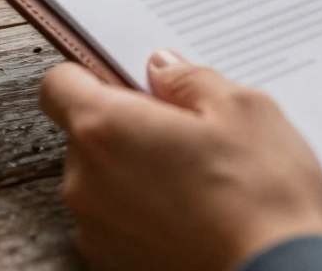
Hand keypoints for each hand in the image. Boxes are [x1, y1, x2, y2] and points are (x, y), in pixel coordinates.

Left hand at [38, 50, 321, 270]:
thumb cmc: (263, 195)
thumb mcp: (242, 109)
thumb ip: (190, 80)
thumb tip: (162, 70)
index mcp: (105, 129)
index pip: (58, 85)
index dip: (92, 75)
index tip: (132, 82)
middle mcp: (84, 182)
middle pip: (86, 135)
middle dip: (129, 126)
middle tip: (188, 132)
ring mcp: (96, 231)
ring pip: (104, 180)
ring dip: (138, 171)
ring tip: (201, 179)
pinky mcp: (114, 265)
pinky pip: (119, 221)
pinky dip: (147, 213)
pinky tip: (196, 214)